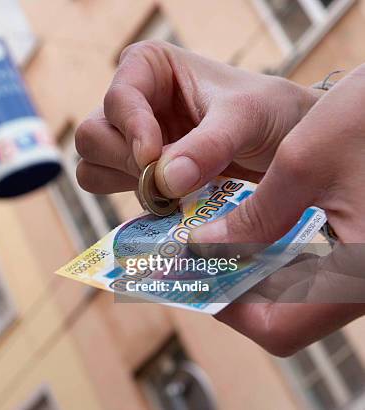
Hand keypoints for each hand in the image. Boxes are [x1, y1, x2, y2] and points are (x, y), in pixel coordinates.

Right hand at [75, 41, 318, 195]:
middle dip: (125, 162)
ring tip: (173, 189)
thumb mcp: (244, 119)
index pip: (117, 99)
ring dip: (126, 184)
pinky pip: (109, 189)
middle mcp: (130, 100)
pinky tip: (170, 199)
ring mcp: (128, 138)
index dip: (132, 129)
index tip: (154, 156)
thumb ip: (207, 146)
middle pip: (92, 137)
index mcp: (147, 66)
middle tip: (165, 180)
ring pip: (92, 167)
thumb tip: (162, 181)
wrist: (282, 141)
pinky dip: (133, 200)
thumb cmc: (267, 112)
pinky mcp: (133, 170)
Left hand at [189, 65, 364, 355]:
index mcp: (358, 274)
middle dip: (235, 284)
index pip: (279, 328)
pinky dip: (279, 252)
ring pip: (300, 289)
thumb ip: (252, 217)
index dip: (227, 308)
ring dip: (254, 268)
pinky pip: (317, 265)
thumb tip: (202, 247)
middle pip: (287, 312)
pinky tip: (252, 226)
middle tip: (196, 256)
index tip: (194, 277)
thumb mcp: (301, 166)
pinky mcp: (363, 244)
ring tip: (214, 239)